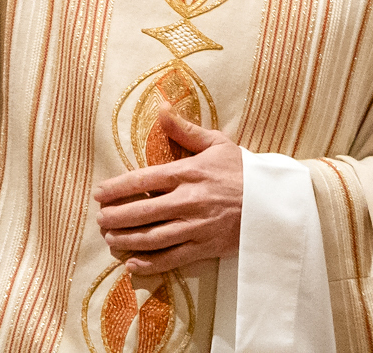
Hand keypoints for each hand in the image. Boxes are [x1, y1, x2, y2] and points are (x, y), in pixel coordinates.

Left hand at [92, 110, 244, 275]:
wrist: (273, 201)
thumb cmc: (243, 170)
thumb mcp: (217, 143)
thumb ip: (186, 130)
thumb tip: (162, 109)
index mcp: (188, 173)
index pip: (142, 180)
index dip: (116, 188)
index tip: (99, 193)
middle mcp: (188, 201)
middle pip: (141, 212)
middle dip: (115, 217)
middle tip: (99, 219)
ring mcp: (195, 227)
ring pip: (151, 238)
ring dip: (126, 239)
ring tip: (110, 238)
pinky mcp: (205, 248)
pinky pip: (171, 258)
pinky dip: (149, 263)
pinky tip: (132, 262)